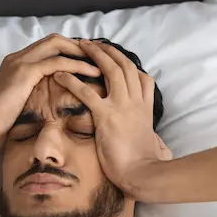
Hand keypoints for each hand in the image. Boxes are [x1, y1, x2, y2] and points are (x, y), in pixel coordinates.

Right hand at [0, 34, 101, 149]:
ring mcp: (21, 62)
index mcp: (16, 64)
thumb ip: (30, 99)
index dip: (68, 50)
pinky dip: (76, 65)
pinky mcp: (25, 72)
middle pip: (54, 40)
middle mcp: (18, 58)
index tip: (86, 59)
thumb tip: (45, 111)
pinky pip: (57, 62)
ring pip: (57, 45)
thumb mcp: (17, 106)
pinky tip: (90, 73)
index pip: (47, 47)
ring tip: (99, 63)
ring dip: (81, 52)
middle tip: (97, 57)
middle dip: (78, 46)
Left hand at [52, 39, 171, 195]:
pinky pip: (87, 93)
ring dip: (94, 54)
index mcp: (145, 108)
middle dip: (108, 51)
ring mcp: (122, 106)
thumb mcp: (151, 143)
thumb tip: (156, 144)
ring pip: (110, 70)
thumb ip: (151, 136)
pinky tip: (60, 74)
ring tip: (79, 46)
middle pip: (124, 66)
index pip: (142, 78)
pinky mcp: (107, 116)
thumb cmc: (144, 165)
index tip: (115, 57)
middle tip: (93, 43)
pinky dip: (72, 80)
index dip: (128, 64)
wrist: (142, 173)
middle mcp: (135, 102)